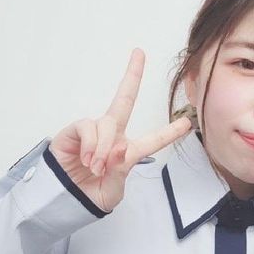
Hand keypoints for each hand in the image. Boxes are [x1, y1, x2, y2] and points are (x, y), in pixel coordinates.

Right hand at [49, 49, 190, 211]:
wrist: (65, 200)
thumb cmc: (91, 195)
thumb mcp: (112, 190)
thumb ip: (120, 171)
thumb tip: (119, 149)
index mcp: (127, 152)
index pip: (153, 139)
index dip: (170, 132)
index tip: (188, 123)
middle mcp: (112, 136)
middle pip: (125, 100)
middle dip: (132, 75)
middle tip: (139, 53)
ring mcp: (93, 131)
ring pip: (107, 124)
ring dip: (104, 147)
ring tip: (97, 167)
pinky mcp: (75, 131)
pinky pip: (88, 127)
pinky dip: (92, 144)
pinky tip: (87, 159)